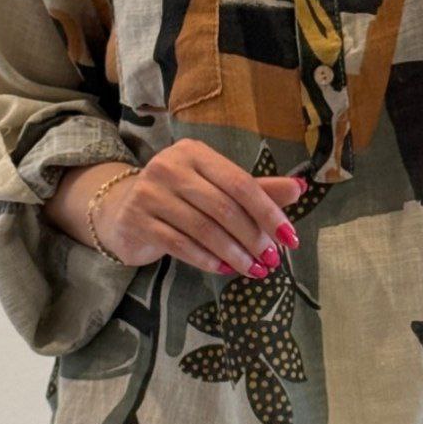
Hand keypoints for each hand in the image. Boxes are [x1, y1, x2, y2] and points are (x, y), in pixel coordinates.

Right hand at [93, 139, 305, 276]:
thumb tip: (300, 187)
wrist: (122, 210)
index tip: (291, 238)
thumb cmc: (179, 198)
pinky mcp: (136, 220)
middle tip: (272, 260)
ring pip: (203, 229)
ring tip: (253, 270)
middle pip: (224, 207)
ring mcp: (150, 192)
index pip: (241, 183)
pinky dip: (207, 260)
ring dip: (234, 254)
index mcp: (195, 153)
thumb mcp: (216, 188)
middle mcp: (170, 166)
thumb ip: (256, 190)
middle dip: (254, 238)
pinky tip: (224, 270)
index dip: (269, 212)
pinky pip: (180, 244)